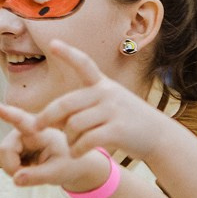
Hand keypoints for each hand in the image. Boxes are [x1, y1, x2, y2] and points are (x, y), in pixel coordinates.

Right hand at [0, 101, 114, 192]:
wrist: (72, 164)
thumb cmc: (69, 164)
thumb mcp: (58, 173)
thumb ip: (37, 176)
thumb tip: (15, 179)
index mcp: (41, 132)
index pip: (20, 121)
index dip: (3, 113)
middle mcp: (26, 132)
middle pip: (5, 149)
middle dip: (12, 167)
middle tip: (29, 176)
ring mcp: (18, 139)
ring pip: (2, 157)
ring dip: (14, 169)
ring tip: (34, 170)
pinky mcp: (14, 147)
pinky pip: (5, 162)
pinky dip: (14, 170)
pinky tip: (29, 168)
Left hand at [25, 41, 173, 167]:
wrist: (160, 137)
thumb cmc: (129, 122)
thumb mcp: (112, 104)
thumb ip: (86, 105)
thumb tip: (55, 116)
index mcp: (104, 85)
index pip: (84, 63)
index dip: (68, 53)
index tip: (53, 43)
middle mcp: (107, 94)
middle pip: (67, 103)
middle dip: (47, 116)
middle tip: (36, 126)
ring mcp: (113, 111)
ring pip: (74, 124)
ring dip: (68, 139)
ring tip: (71, 146)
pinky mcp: (118, 130)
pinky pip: (87, 140)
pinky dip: (77, 150)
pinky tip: (77, 154)